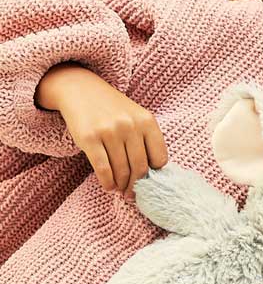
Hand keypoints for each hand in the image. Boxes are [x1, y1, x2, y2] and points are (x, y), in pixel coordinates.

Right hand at [36, 63, 167, 194]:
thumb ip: (146, 140)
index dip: (154, 174)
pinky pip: (103, 169)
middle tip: (132, 193)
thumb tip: (151, 174)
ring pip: (121, 170)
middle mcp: (130, 126)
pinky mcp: (89, 138)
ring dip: (121, 185)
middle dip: (136, 185)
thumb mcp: (136, 117)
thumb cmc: (113, 109)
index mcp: (147, 121)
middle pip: (140, 167)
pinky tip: (108, 186)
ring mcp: (110, 131)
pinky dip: (107, 182)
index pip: (160, 158)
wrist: (81, 90)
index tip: (148, 182)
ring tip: (120, 190)